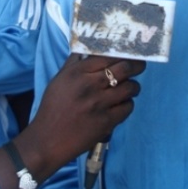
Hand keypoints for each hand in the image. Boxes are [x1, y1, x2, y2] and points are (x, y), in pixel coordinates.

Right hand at [26, 54, 142, 170]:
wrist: (47, 140)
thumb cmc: (52, 108)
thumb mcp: (59, 80)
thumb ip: (74, 63)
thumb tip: (90, 48)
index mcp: (78, 72)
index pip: (108, 55)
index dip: (123, 52)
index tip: (131, 52)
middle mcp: (90, 85)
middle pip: (125, 68)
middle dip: (137, 66)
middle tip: (139, 66)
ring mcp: (100, 103)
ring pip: (130, 87)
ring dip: (134, 87)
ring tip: (130, 88)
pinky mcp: (107, 121)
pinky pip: (128, 107)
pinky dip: (128, 104)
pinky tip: (122, 105)